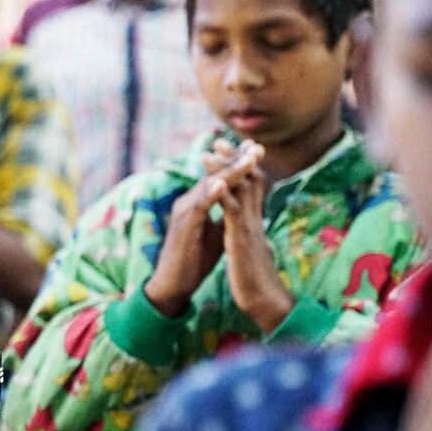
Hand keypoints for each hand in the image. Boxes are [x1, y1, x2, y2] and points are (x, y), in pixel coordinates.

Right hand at [142, 141, 261, 317]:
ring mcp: (184, 213)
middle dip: (237, 160)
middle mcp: (189, 202)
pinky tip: (222, 184)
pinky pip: (198, 207)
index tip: (257, 150)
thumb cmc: (194, 259)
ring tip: (247, 159)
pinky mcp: (182, 227)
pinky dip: (210, 194)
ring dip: (229, 171)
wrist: (174, 285)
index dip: (238, 163)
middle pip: (215, 174)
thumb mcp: (217, 233)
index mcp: (198, 203)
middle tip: (256, 145)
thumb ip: (227, 216)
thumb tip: (247, 205)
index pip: (220, 176)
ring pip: (208, 186)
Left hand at [217, 141, 293, 332]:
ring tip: (206, 153)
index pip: (249, 186)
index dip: (239, 166)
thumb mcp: (249, 247)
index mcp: (252, 221)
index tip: (227, 150)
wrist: (264, 301)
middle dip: (233, 158)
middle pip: (247, 180)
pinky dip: (222, 195)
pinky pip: (232, 212)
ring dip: (223, 170)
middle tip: (219, 139)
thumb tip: (243, 221)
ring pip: (239, 191)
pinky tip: (211, 183)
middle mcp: (253, 219)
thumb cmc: (255, 277)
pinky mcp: (241, 240)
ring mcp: (248, 228)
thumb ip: (246, 230)